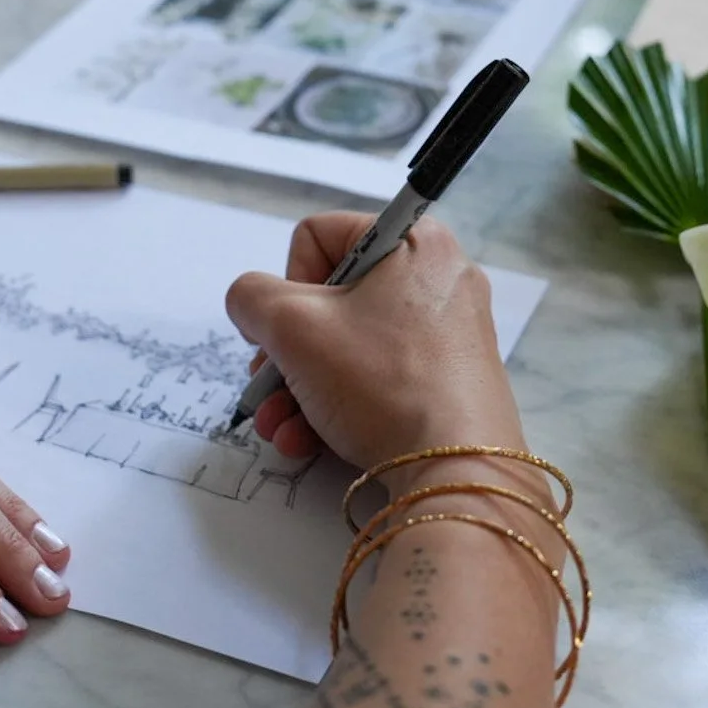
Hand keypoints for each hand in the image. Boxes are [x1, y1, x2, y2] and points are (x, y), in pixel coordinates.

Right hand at [224, 214, 524, 476]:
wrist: (455, 470)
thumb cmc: (381, 382)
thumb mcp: (293, 327)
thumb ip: (252, 298)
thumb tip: (254, 305)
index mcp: (414, 240)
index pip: (318, 237)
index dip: (287, 286)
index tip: (286, 330)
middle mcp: (438, 279)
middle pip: (329, 300)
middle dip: (285, 353)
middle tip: (268, 387)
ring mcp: (448, 333)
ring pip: (347, 347)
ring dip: (299, 389)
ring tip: (281, 429)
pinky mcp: (449, 382)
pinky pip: (377, 379)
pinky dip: (337, 406)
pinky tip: (308, 442)